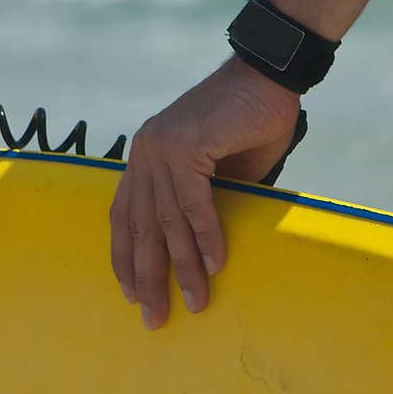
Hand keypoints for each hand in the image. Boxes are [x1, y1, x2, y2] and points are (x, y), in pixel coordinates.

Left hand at [110, 55, 300, 329]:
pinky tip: (214, 264)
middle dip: (147, 276)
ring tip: (196, 301)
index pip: (124, 215)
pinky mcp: (185, 145)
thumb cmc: (250, 123)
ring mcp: (160, 147)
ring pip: (166, 220)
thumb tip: (205, 253)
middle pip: (138, 227)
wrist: (269, 76)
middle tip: (153, 317)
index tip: (130, 292)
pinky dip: (204, 236)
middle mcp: (144, 152)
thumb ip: (204, 205)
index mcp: (146, 156)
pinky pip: (192, 202)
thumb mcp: (221, 173)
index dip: (126, 257)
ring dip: (182, 266)